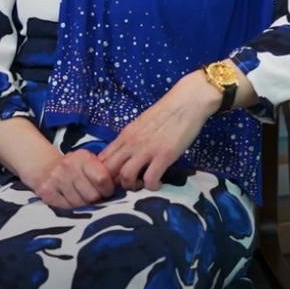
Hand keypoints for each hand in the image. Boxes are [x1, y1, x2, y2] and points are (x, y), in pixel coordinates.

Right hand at [27, 148, 115, 208]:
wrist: (46, 168)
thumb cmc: (75, 168)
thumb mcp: (89, 163)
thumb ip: (103, 172)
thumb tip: (121, 188)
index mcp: (83, 157)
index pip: (102, 179)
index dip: (108, 189)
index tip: (107, 191)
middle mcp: (68, 166)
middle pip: (92, 195)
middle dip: (97, 200)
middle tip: (95, 197)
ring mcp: (56, 180)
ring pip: (80, 205)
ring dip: (85, 206)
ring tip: (83, 199)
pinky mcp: (47, 193)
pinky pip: (67, 209)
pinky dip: (72, 209)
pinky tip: (72, 201)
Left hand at [98, 70, 220, 190]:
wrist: (186, 102)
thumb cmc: (166, 111)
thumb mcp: (141, 124)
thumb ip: (131, 139)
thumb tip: (126, 155)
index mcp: (125, 135)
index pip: (102, 159)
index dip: (104, 173)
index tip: (115, 179)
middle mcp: (131, 143)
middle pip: (109, 170)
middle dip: (115, 184)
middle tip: (128, 185)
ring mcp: (147, 150)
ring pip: (126, 177)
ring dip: (133, 186)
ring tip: (143, 184)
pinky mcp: (164, 155)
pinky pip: (150, 180)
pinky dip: (152, 186)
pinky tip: (158, 183)